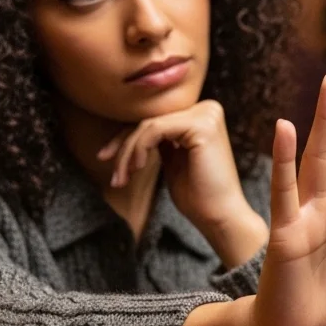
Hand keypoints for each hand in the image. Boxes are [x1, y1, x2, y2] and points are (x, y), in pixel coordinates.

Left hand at [99, 99, 265, 266]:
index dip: (126, 138)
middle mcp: (207, 109)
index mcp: (203, 116)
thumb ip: (161, 140)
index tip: (105, 158)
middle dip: (123, 146)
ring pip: (148, 125)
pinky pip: (154, 130)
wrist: (220, 216)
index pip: (155, 119)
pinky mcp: (201, 125)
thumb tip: (130, 128)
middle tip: (113, 174)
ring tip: (122, 178)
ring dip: (127, 153)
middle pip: (150, 119)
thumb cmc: (198, 196)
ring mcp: (206, 115)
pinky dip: (138, 149)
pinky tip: (137, 169)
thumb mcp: (174, 160)